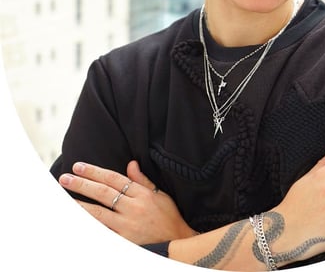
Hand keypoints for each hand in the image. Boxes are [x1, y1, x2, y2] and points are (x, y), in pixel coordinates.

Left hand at [58, 160, 195, 244]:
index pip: (115, 179)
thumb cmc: (169, 217)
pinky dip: (90, 227)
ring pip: (99, 214)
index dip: (95, 172)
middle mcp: (134, 208)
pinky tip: (77, 222)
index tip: (79, 166)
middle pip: (104, 193)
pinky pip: (102, 233)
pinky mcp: (124, 242)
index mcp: (143, 194)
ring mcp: (128, 226)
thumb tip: (130, 163)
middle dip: (82, 184)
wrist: (178, 243)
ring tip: (64, 200)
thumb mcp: (160, 194)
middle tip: (64, 178)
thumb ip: (142, 180)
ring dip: (80, 205)